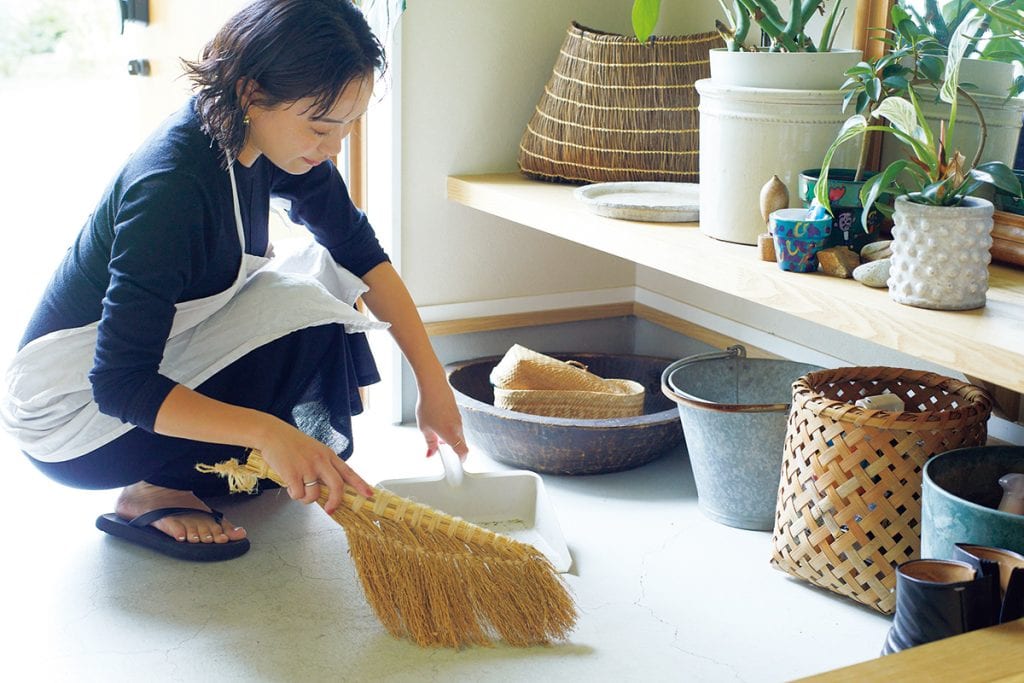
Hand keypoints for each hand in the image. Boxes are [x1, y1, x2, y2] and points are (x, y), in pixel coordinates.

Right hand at [255, 419, 373, 513]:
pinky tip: (288, 484)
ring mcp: (307, 467)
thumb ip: (323, 466)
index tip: (368, 495)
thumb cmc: (292, 443)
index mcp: (328, 455)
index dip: (360, 485)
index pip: (348, 472)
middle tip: (330, 509)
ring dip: (306, 498)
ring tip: (298, 488)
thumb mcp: (314, 450)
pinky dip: (293, 494)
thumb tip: (328, 489)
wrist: (272, 434)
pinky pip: (297, 495)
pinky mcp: (292, 473)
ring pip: (314, 495)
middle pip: (337, 486)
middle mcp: (321, 461)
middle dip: (335, 502)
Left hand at [416, 376, 467, 460]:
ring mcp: (459, 419)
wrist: (433, 386)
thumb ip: (429, 443)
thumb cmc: (428, 405)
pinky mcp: (457, 413)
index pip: (462, 452)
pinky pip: (456, 425)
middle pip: (459, 444)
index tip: (456, 465)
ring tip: (434, 431)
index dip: (461, 460)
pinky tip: (437, 422)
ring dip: (449, 437)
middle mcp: (458, 427)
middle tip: (439, 449)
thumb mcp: (424, 428)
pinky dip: (449, 428)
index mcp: (450, 434)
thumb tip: (430, 453)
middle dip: (451, 448)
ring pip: (457, 434)